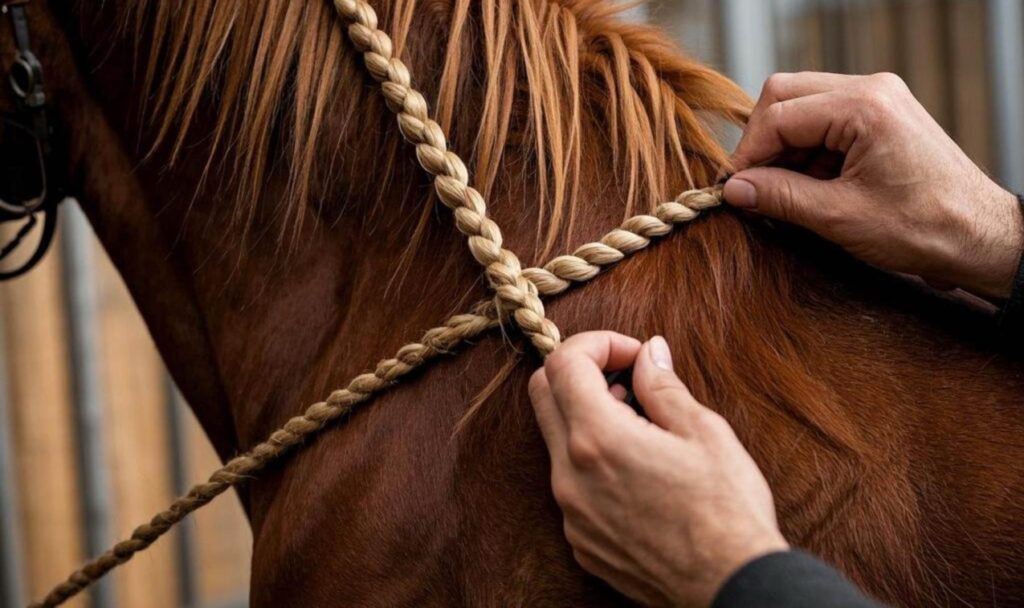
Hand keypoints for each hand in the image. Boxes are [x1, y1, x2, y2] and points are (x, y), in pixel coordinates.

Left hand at [528, 332, 787, 607]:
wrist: (732, 588)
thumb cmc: (727, 511)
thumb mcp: (704, 433)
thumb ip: (663, 386)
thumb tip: (649, 352)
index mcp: (598, 440)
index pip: (563, 363)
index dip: (596, 343)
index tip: (632, 353)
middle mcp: (570, 476)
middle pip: (543, 395)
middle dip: (580, 372)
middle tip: (627, 378)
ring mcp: (571, 513)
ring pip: (557, 442)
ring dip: (587, 419)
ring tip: (641, 427)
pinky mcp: (580, 541)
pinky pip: (571, 485)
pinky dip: (593, 463)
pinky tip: (638, 472)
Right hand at [724, 72, 1021, 298]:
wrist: (980, 237)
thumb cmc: (925, 227)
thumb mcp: (840, 217)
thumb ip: (780, 197)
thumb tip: (734, 191)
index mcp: (864, 106)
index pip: (778, 114)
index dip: (748, 154)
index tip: (734, 190)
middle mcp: (872, 90)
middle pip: (785, 96)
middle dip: (763, 143)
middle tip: (754, 187)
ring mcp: (879, 100)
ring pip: (802, 107)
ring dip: (785, 151)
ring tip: (786, 194)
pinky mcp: (881, 118)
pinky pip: (825, 122)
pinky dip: (808, 154)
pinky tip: (811, 188)